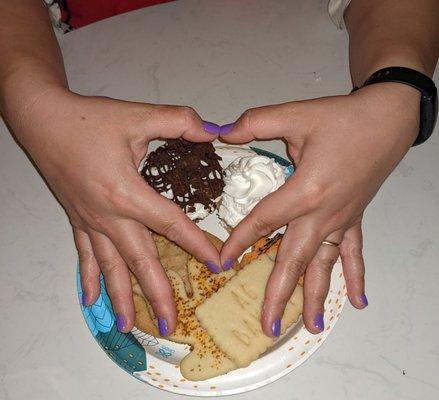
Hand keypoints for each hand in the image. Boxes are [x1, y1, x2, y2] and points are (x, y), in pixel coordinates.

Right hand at [16, 88, 221, 334]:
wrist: (42, 119)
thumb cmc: (88, 119)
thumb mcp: (138, 115)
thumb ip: (179, 121)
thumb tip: (213, 129)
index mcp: (127, 192)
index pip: (172, 225)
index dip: (197, 245)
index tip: (217, 264)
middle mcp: (108, 215)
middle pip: (140, 260)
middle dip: (157, 294)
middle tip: (170, 324)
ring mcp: (90, 221)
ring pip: (110, 267)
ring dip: (121, 297)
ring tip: (128, 326)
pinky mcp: (77, 219)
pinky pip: (84, 255)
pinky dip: (89, 278)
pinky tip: (91, 299)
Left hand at [219, 83, 419, 334]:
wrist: (387, 119)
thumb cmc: (342, 118)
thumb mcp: (295, 114)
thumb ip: (255, 123)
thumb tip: (222, 131)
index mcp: (304, 190)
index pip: (263, 222)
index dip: (239, 242)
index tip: (221, 263)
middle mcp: (323, 214)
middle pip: (294, 259)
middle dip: (278, 294)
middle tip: (267, 325)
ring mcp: (341, 220)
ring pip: (324, 265)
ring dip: (315, 296)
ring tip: (308, 326)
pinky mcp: (355, 218)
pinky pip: (353, 253)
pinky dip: (354, 277)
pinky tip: (357, 301)